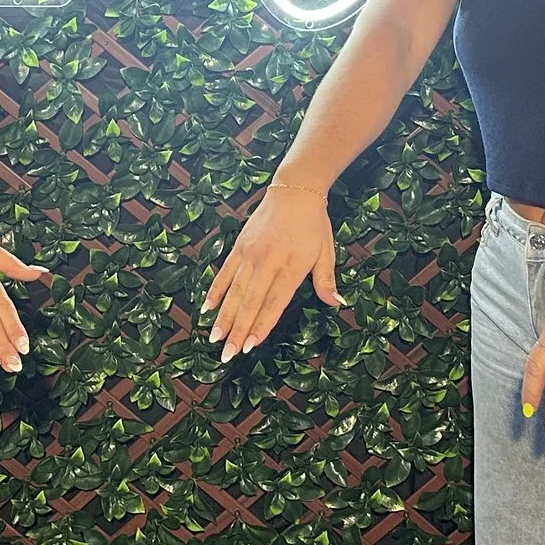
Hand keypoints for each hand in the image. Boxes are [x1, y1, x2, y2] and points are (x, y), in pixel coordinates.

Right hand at [201, 182, 337, 362]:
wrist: (294, 189)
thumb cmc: (313, 223)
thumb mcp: (326, 251)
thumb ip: (326, 280)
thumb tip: (337, 303)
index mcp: (291, 266)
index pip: (273, 303)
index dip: (261, 326)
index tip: (249, 347)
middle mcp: (267, 262)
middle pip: (249, 302)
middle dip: (237, 330)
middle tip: (226, 354)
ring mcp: (250, 254)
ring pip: (233, 291)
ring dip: (223, 316)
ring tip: (214, 338)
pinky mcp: (239, 246)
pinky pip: (224, 273)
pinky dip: (215, 291)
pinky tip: (207, 309)